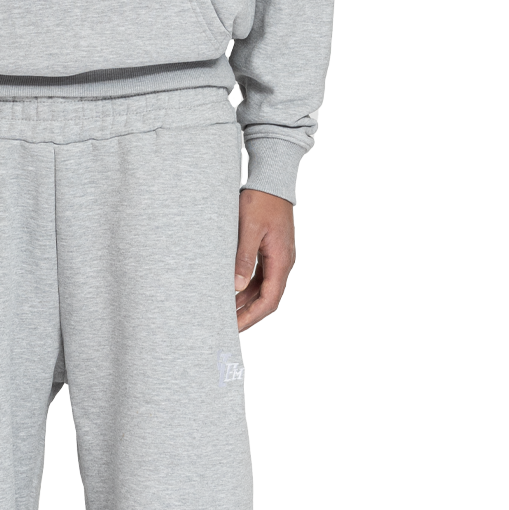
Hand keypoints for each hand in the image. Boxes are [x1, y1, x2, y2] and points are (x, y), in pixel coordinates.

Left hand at [234, 189, 294, 332]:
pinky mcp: (270, 252)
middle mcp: (283, 263)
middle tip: (226, 325)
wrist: (272, 182)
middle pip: (268, 299)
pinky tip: (231, 292)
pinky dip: (247, 287)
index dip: (252, 317)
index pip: (269, 300)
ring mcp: (278, 258)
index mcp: (281, 261)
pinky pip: (260, 277)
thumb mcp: (248, 229)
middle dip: (248, 314)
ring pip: (263, 289)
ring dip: (246, 302)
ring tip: (225, 312)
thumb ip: (243, 258)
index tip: (234, 326)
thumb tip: (236, 286)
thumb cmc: (261, 201)